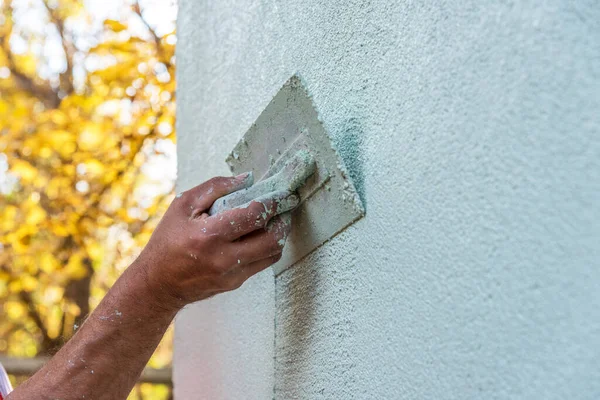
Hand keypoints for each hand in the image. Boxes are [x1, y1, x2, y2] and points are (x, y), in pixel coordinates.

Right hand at [133, 173, 297, 310]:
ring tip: (277, 219)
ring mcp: (231, 274)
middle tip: (286, 206)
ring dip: (279, 234)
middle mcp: (223, 258)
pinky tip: (260, 235)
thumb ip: (215, 187)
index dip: (272, 202)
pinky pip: (262, 263)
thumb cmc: (168, 240)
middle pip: (272, 239)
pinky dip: (266, 247)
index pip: (253, 215)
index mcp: (209, 235)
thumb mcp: (183, 205)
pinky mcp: (235, 283)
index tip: (282, 193)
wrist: (157, 284)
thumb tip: (246, 179)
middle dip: (284, 219)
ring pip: (272, 253)